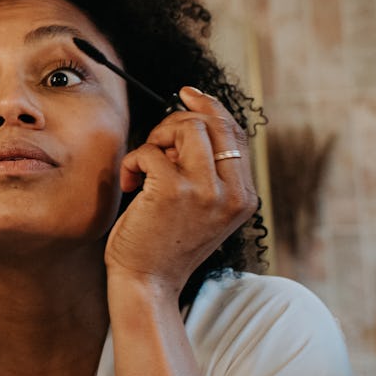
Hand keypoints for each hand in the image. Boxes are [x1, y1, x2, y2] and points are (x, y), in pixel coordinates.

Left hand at [105, 86, 258, 295]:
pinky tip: (130, 185)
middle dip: (174, 124)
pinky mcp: (174, 190)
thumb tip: (195, 115)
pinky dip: (132, 162)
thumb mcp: (201, 206)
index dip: (210, 108)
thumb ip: (207, 170)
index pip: (235, 134)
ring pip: (185, 127)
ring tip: (143, 168)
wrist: (147, 282)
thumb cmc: (164, 242)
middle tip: (153, 148)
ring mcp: (206, 191)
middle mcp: (233, 193)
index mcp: (244, 196)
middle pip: (210, 123)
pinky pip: (149, 151)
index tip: (187, 93)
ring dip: (155, 140)